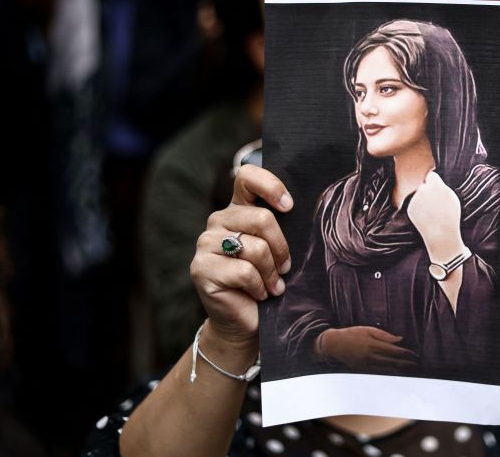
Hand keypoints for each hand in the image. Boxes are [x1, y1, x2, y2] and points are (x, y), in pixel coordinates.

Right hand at [190, 165, 292, 348]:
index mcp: (237, 210)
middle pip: (261, 218)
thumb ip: (281, 227)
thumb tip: (299, 211)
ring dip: (271, 272)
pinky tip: (258, 294)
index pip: (247, 177)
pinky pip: (245, 271)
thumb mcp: (277, 250)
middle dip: (281, 248)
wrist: (246, 322)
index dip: (270, 185)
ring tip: (272, 286)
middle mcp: (218, 221)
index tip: (289, 206)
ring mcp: (206, 244)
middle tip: (285, 268)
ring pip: (255, 248)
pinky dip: (259, 287)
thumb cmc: (267, 283)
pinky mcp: (201, 269)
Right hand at [316, 326, 418, 372]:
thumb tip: (399, 339)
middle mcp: (371, 357)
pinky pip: (379, 372)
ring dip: (399, 369)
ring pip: (387, 369)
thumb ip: (384, 335)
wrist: (334, 345)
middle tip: (416, 365)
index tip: (414, 355)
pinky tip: (396, 372)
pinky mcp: (363, 369)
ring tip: (410, 369)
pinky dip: (389, 372)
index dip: (405, 353)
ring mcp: (367, 365)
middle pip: (393, 362)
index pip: (394, 351)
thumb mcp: (368, 329)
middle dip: (406, 364)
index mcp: (372, 345)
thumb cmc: (352, 334)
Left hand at [407, 171, 464, 261]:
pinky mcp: (409, 208)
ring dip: (422, 201)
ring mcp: (415, 199)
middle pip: (423, 186)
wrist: (441, 234)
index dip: (433, 182)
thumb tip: (433, 179)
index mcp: (436, 186)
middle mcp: (423, 190)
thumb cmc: (449, 216)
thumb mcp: (451, 198)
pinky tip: (425, 217)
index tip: (434, 187)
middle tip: (433, 203)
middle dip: (427, 192)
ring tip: (431, 212)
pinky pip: (414, 205)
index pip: (431, 175)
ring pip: (417, 196)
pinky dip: (418, 209)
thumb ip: (442, 187)